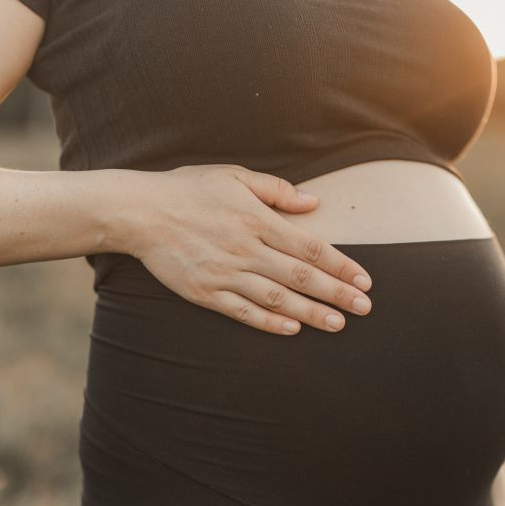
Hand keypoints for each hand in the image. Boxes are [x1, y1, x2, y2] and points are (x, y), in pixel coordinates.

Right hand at [123, 164, 372, 335]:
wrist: (139, 212)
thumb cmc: (190, 189)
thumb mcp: (235, 176)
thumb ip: (276, 190)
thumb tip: (313, 203)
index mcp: (256, 219)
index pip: (309, 247)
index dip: (340, 266)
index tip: (364, 280)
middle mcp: (245, 249)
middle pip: (301, 276)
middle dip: (337, 294)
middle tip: (365, 309)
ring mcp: (225, 273)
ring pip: (277, 298)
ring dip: (310, 313)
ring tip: (338, 324)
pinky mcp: (205, 292)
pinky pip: (243, 311)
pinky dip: (269, 322)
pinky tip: (292, 330)